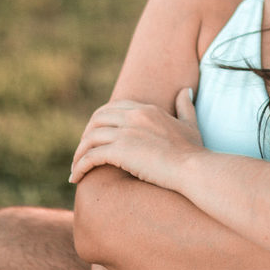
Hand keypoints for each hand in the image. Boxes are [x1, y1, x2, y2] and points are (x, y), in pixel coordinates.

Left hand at [69, 88, 202, 187]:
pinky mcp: (120, 151)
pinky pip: (90, 156)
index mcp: (146, 109)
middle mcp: (134, 116)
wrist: (194, 168)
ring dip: (79, 154)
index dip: (100, 122)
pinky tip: (76, 178)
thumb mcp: (190, 124)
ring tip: (76, 168)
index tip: (97, 138)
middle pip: (97, 120)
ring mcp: (126, 132)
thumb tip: (184, 91)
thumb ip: (185, 106)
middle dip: (86, 135)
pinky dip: (79, 167)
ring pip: (90, 138)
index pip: (113, 108)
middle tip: (83, 153)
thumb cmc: (194, 151)